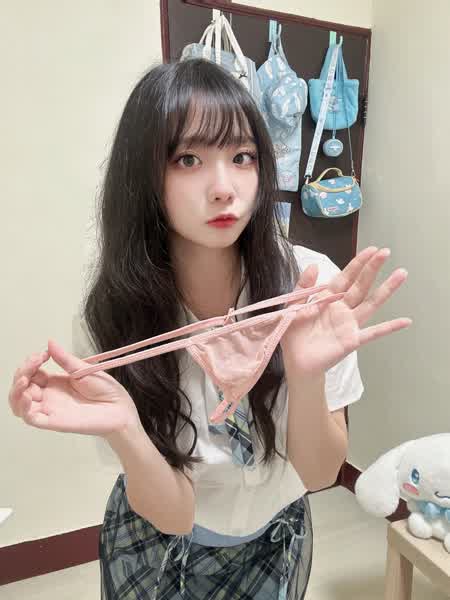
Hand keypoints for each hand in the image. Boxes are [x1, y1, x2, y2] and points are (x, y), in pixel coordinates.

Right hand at [8, 340, 139, 436]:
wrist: (120, 408)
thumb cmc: (106, 390)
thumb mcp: (83, 369)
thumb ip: (65, 359)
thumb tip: (49, 343)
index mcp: (55, 383)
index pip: (31, 374)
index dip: (30, 363)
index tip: (42, 354)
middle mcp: (49, 397)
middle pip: (21, 388)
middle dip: (22, 373)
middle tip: (34, 362)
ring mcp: (50, 410)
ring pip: (20, 405)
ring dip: (16, 391)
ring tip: (24, 379)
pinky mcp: (54, 422)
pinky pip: (31, 419)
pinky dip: (23, 408)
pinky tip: (27, 396)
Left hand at [280, 247, 411, 376]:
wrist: (295, 362)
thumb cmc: (293, 334)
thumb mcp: (293, 305)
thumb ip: (303, 286)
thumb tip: (313, 264)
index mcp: (327, 298)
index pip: (345, 277)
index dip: (358, 263)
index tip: (372, 250)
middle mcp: (342, 308)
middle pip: (360, 285)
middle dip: (372, 268)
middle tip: (386, 252)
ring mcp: (349, 324)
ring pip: (371, 303)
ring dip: (386, 289)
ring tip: (401, 274)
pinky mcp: (352, 340)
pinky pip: (373, 333)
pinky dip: (390, 327)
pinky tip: (406, 321)